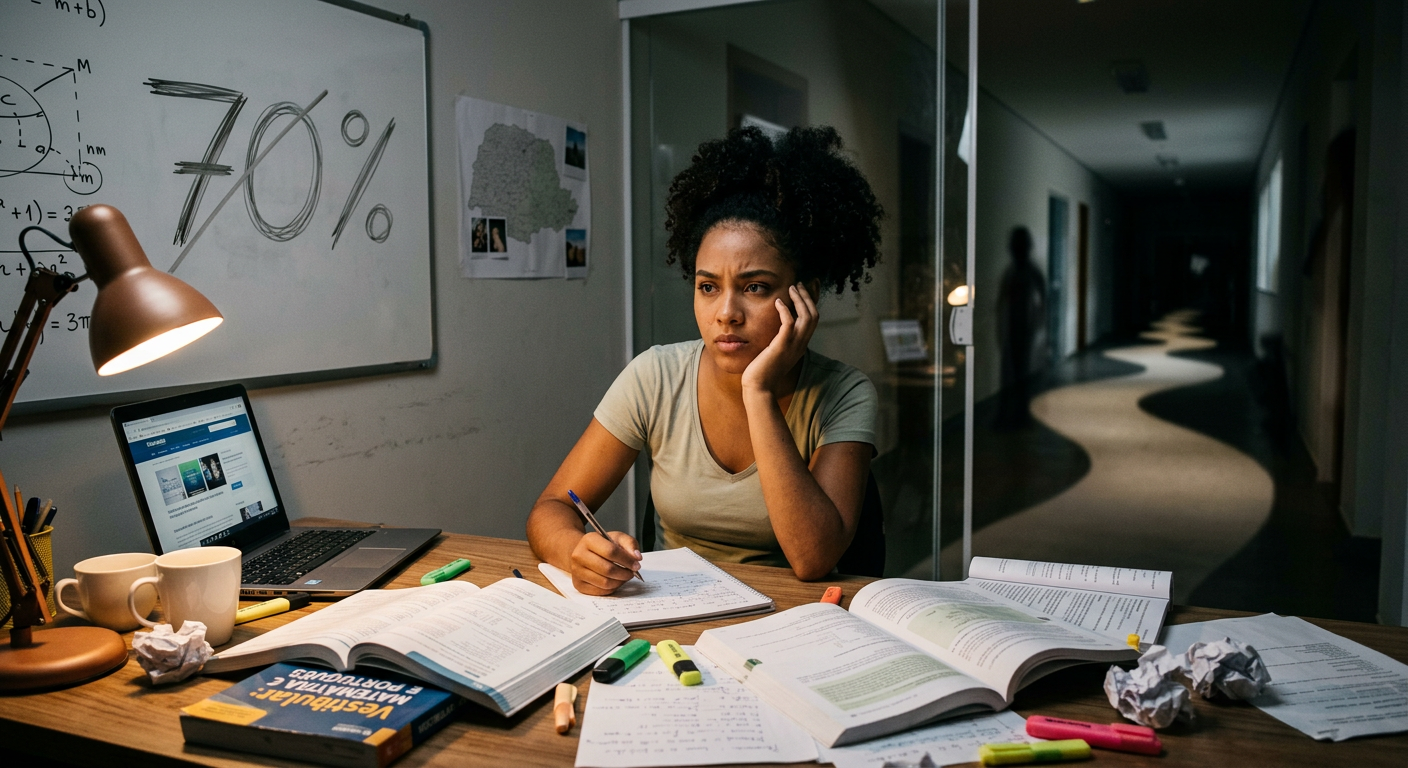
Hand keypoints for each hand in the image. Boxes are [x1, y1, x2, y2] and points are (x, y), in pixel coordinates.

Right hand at [569, 530, 641, 594]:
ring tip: (624, 576)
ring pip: (604, 582)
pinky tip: (615, 581)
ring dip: (619, 582)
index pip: (611, 551)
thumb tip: (636, 557)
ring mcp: (577, 571)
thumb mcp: (617, 538)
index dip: (627, 560)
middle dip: (624, 573)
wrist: (585, 553)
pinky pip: (600, 591)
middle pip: (607, 569)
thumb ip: (629, 544)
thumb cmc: (603, 546)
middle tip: (631, 573)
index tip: (636, 565)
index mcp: (589, 540)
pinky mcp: (578, 585)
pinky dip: (612, 588)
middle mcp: (578, 555)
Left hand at [742, 283, 817, 397]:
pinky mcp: (781, 346)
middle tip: (798, 285)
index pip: (813, 320)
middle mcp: (801, 345)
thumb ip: (780, 342)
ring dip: (799, 300)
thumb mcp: (776, 354)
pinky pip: (789, 323)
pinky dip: (785, 310)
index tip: (805, 290)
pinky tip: (778, 302)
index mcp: (801, 346)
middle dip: (807, 297)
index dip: (812, 303)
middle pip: (814, 315)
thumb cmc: (763, 372)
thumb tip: (776, 331)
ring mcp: (793, 346)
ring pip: (806, 317)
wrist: (758, 388)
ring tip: (791, 288)